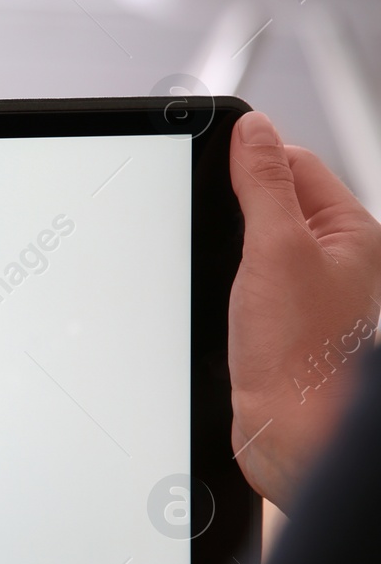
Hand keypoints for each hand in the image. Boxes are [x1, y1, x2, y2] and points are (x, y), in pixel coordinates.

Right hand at [228, 111, 380, 509]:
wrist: (293, 432)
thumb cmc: (302, 355)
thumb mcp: (276, 250)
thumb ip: (264, 184)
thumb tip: (256, 130)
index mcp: (352, 232)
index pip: (294, 163)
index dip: (250, 158)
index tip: (212, 159)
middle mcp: (335, 258)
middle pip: (273, 200)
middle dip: (233, 205)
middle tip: (212, 222)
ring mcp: (306, 290)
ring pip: (255, 241)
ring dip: (227, 247)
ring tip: (221, 268)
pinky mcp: (278, 321)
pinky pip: (245, 280)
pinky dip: (224, 281)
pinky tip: (217, 298)